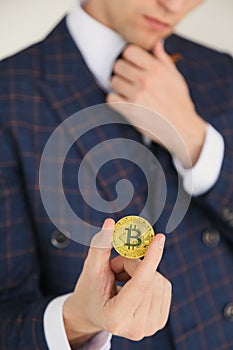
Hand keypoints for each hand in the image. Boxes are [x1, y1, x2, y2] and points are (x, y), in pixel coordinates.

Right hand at [63, 218, 171, 347]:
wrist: (92, 314)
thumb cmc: (90, 291)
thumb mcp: (91, 268)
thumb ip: (101, 245)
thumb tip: (110, 222)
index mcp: (115, 317)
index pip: (141, 284)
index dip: (151, 258)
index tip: (159, 238)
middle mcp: (136, 328)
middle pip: (149, 278)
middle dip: (133, 264)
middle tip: (115, 268)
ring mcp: (150, 328)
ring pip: (159, 281)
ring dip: (142, 271)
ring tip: (123, 279)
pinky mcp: (160, 322)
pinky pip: (164, 286)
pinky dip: (151, 278)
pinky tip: (136, 286)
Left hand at [107, 41, 206, 167]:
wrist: (181, 128)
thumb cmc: (179, 104)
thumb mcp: (176, 78)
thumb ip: (163, 59)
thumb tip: (156, 43)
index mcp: (157, 69)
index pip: (130, 51)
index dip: (128, 57)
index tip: (132, 64)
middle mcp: (146, 80)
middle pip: (118, 65)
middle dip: (122, 71)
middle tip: (129, 79)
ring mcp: (137, 96)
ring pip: (113, 81)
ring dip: (118, 86)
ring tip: (128, 91)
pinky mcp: (130, 111)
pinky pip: (111, 98)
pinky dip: (114, 100)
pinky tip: (123, 101)